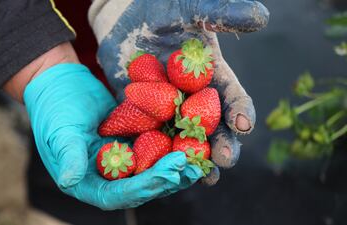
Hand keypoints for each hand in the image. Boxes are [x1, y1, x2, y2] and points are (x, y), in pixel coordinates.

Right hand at [23, 64, 202, 209]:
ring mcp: (120, 159)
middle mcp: (106, 175)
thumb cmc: (54, 109)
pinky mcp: (130, 143)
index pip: (116, 195)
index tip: (168, 173)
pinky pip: (151, 150)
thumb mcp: (59, 133)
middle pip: (139, 187)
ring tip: (196, 162)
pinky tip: (188, 142)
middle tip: (191, 169)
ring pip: (149, 170)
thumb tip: (70, 181)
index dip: (143, 187)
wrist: (61, 84)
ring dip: (172, 169)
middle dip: (166, 180)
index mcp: (86, 181)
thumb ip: (68, 157)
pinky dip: (168, 148)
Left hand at [90, 0, 268, 184]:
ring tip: (199, 176)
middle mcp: (194, 99)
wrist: (123, 18)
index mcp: (212, 77)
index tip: (243, 123)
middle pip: (213, 127)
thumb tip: (261, 17)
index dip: (240, 110)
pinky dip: (156, 154)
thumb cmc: (160, 9)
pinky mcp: (143, 115)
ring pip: (185, 140)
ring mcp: (168, 109)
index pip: (232, 98)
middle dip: (220, 144)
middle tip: (223, 159)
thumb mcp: (190, 10)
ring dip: (193, 158)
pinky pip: (152, 137)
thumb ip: (220, 13)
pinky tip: (158, 168)